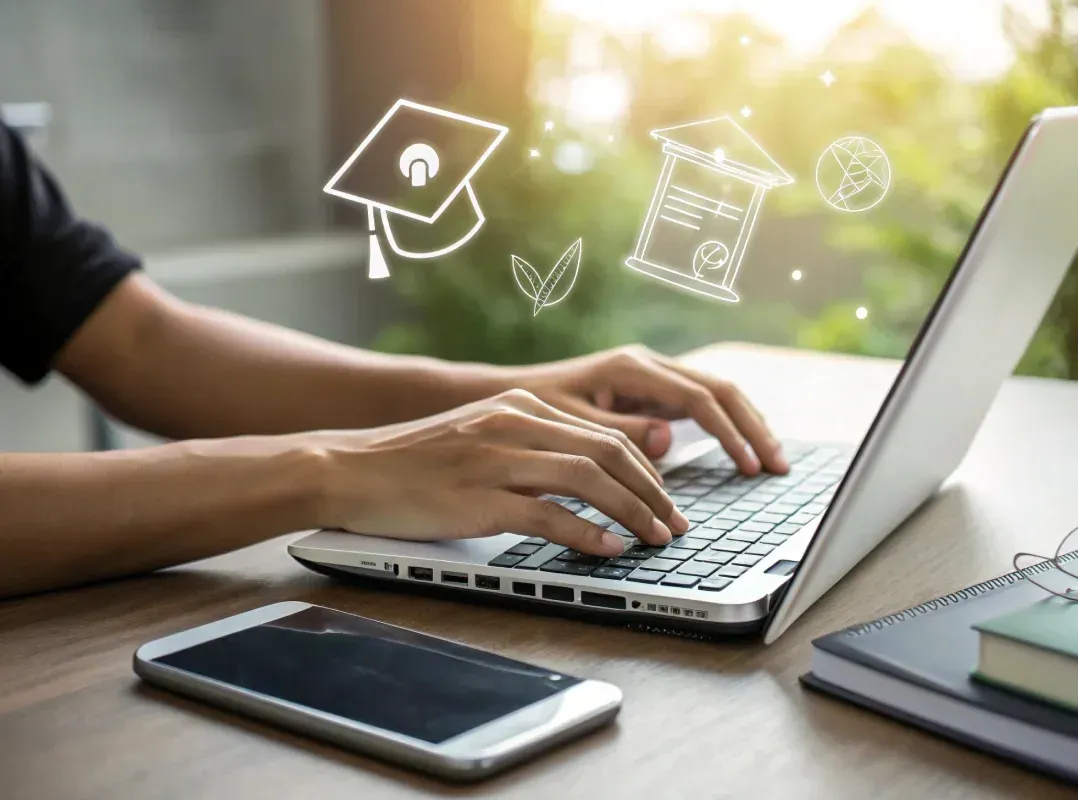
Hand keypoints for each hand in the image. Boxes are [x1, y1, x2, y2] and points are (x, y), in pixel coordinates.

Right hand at [313, 389, 687, 555]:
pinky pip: (548, 515)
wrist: (347, 468)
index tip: (665, 499)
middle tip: (676, 524)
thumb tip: (587, 476)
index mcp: (520, 408)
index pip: (604, 434)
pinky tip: (608, 549)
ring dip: (633, 512)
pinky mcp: (477, 497)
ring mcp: (496, 460)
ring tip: (656, 538)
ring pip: (589, 480)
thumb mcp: (480, 438)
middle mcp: (514, 424)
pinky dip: (587, 534)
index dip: (645, 469)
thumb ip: (532, 447)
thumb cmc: (414, 463)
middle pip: (608, 452)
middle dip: (653, 492)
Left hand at [507, 345, 787, 474]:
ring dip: (746, 425)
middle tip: (778, 466)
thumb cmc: (534, 413)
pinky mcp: (651, 392)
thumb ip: (620, 433)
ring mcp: (652, 377)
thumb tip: (667, 440)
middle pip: (720, 390)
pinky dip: (725, 427)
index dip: (729, 434)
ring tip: (770, 461)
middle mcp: (649, 366)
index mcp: (632, 368)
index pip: (699, 399)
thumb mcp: (572, 427)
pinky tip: (741, 451)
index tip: (750, 466)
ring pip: (716, 394)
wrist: (508, 397)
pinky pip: (700, 405)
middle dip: (753, 427)